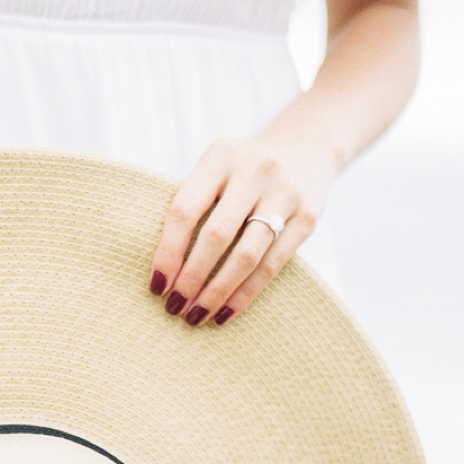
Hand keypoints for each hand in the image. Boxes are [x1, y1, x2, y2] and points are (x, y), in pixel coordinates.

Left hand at [148, 135, 333, 324]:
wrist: (306, 148)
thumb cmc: (242, 171)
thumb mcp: (216, 170)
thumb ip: (193, 205)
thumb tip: (162, 270)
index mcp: (220, 158)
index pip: (185, 210)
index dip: (168, 252)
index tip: (157, 285)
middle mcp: (254, 171)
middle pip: (216, 235)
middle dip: (192, 277)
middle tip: (175, 306)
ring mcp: (284, 193)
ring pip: (247, 255)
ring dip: (218, 292)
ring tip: (198, 315)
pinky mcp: (307, 217)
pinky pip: (272, 264)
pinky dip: (246, 293)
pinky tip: (227, 311)